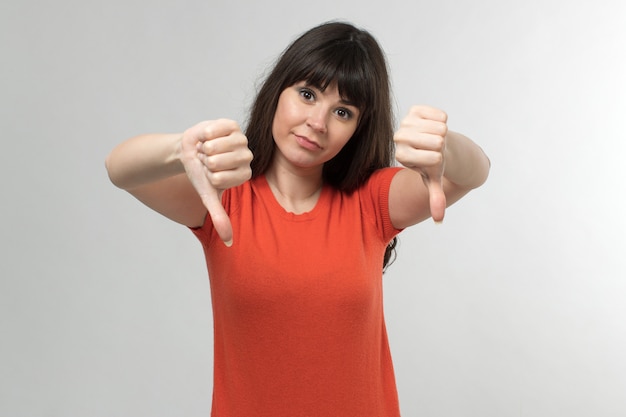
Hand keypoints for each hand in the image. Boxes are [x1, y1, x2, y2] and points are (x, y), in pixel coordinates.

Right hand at [180, 119, 252, 245]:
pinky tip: (207, 137)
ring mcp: (241, 139)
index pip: (223, 177)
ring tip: (206, 150)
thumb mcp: (209, 196)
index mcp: (245, 174)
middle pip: (221, 161)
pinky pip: (216, 129)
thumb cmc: (201, 175)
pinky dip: (206, 134)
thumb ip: (220, 217)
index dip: (210, 176)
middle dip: (206, 162)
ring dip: (205, 148)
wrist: (189, 152)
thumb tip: (229, 243)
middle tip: (207, 161)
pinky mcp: (232, 124)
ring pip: (218, 145)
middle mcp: (247, 156)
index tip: (210, 175)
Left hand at [394, 105, 447, 222]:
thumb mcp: (433, 180)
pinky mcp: (414, 109)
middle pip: (438, 141)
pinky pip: (440, 114)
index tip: (434, 159)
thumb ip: (434, 198)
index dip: (440, 159)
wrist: (429, 143)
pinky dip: (443, 121)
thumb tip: (439, 221)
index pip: (434, 158)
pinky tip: (435, 126)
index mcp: (401, 155)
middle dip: (443, 146)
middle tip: (436, 148)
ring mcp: (405, 122)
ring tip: (435, 138)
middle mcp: (399, 137)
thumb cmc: (431, 163)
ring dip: (444, 134)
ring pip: (440, 127)